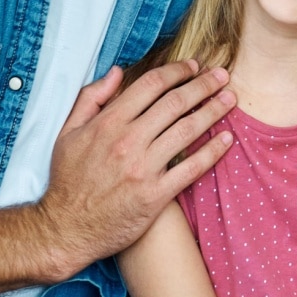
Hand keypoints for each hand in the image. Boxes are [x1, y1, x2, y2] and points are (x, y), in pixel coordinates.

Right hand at [36, 61, 235, 277]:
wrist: (66, 230)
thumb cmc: (68, 180)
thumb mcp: (67, 133)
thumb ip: (90, 98)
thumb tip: (117, 72)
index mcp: (108, 123)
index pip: (151, 85)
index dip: (176, 71)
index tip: (193, 66)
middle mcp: (128, 142)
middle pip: (175, 103)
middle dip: (203, 85)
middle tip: (222, 76)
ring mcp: (144, 168)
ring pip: (188, 130)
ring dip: (214, 111)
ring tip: (230, 99)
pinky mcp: (156, 195)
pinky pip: (192, 168)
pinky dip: (213, 151)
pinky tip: (227, 139)